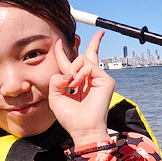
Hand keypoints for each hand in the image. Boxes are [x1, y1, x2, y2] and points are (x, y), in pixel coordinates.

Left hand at [48, 29, 115, 146]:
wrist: (82, 128)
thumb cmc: (70, 117)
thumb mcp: (55, 96)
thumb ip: (55, 80)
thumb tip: (65, 72)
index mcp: (76, 82)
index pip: (70, 63)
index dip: (62, 52)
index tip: (58, 42)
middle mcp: (89, 78)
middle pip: (91, 54)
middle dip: (94, 42)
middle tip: (100, 32)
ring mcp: (99, 78)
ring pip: (81, 58)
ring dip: (72, 72)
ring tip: (72, 86)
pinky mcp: (105, 80)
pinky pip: (88, 66)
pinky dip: (79, 74)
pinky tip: (77, 85)